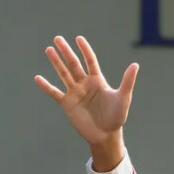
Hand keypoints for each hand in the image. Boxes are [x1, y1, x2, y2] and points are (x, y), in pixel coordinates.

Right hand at [34, 35, 138, 170]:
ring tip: (49, 49)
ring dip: (56, 62)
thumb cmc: (116, 116)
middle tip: (58, 38)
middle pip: (73, 64)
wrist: (105, 135)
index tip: (79, 38)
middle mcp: (85, 84)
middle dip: (66, 51)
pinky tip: (37, 78)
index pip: (90, 61)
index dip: (85, 50)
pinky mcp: (67, 104)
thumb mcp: (123, 97)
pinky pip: (54, 93)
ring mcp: (75, 93)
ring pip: (63, 74)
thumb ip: (127, 81)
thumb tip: (135, 65)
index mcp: (97, 81)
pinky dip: (46, 86)